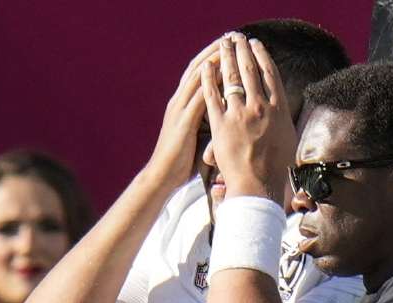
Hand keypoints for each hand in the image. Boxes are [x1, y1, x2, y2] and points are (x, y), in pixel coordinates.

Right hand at [146, 41, 219, 184]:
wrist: (161, 176)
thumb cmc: (180, 161)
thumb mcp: (195, 135)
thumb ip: (205, 120)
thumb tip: (223, 114)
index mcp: (180, 105)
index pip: (197, 73)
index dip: (211, 56)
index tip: (227, 44)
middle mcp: (178, 102)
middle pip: (197, 68)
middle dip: (214, 50)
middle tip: (230, 36)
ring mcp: (179, 110)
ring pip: (197, 77)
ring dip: (214, 60)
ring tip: (229, 46)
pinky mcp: (183, 121)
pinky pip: (199, 96)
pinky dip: (211, 82)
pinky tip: (224, 73)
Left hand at [200, 34, 297, 202]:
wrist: (257, 184)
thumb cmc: (274, 166)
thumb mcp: (286, 136)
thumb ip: (281, 118)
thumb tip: (281, 108)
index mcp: (278, 109)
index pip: (270, 75)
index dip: (263, 56)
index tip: (257, 45)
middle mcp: (260, 107)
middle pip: (251, 71)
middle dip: (243, 50)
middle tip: (237, 38)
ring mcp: (240, 115)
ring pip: (232, 79)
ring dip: (227, 58)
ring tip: (222, 45)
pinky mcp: (221, 125)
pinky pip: (213, 97)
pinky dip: (209, 79)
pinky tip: (206, 67)